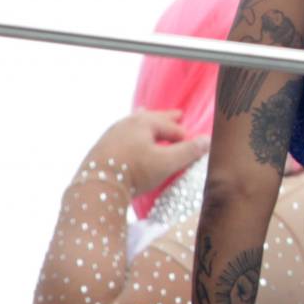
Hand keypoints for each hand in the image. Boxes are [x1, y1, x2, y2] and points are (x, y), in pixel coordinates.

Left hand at [88, 109, 209, 197]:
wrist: (96, 187)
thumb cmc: (134, 172)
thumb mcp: (167, 163)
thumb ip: (189, 151)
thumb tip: (208, 140)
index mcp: (144, 122)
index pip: (172, 127)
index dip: (184, 137)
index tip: (191, 146)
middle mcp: (127, 123)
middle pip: (151, 118)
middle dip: (166, 119)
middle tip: (178, 115)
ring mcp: (111, 134)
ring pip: (134, 124)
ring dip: (146, 123)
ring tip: (148, 115)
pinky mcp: (100, 148)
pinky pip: (122, 135)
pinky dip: (131, 134)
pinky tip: (128, 138)